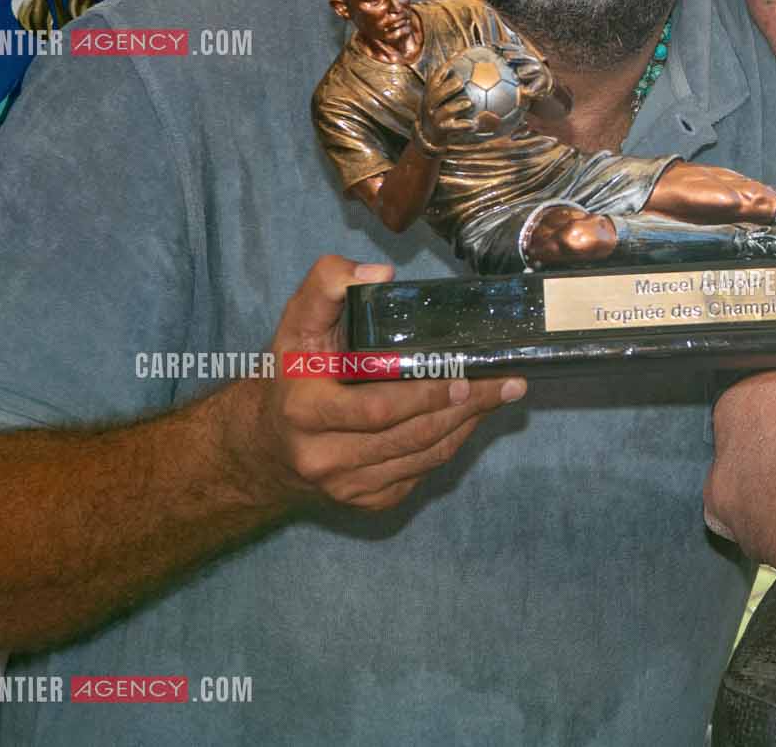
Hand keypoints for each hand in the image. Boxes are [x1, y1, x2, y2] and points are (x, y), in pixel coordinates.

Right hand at [220, 256, 524, 511]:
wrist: (269, 438)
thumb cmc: (295, 370)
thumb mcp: (298, 320)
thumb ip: (328, 284)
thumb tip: (380, 273)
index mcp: (305, 411)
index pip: (377, 409)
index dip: (426, 394)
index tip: (465, 375)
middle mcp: (323, 457)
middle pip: (411, 436)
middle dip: (465, 407)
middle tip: (506, 382)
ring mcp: (345, 486)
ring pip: (423, 457)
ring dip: (467, 426)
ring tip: (500, 394)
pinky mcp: (365, 501)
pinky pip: (421, 474)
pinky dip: (450, 445)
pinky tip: (469, 419)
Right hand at [418, 61, 478, 150]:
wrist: (428, 137)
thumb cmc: (439, 111)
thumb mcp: (439, 97)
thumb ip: (449, 83)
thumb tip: (465, 61)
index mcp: (430, 94)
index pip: (434, 80)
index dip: (442, 70)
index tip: (454, 60)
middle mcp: (430, 105)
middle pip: (436, 94)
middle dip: (447, 87)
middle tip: (460, 82)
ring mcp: (435, 118)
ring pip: (445, 110)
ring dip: (457, 106)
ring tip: (468, 103)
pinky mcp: (442, 130)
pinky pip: (454, 127)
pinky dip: (465, 125)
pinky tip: (476, 123)